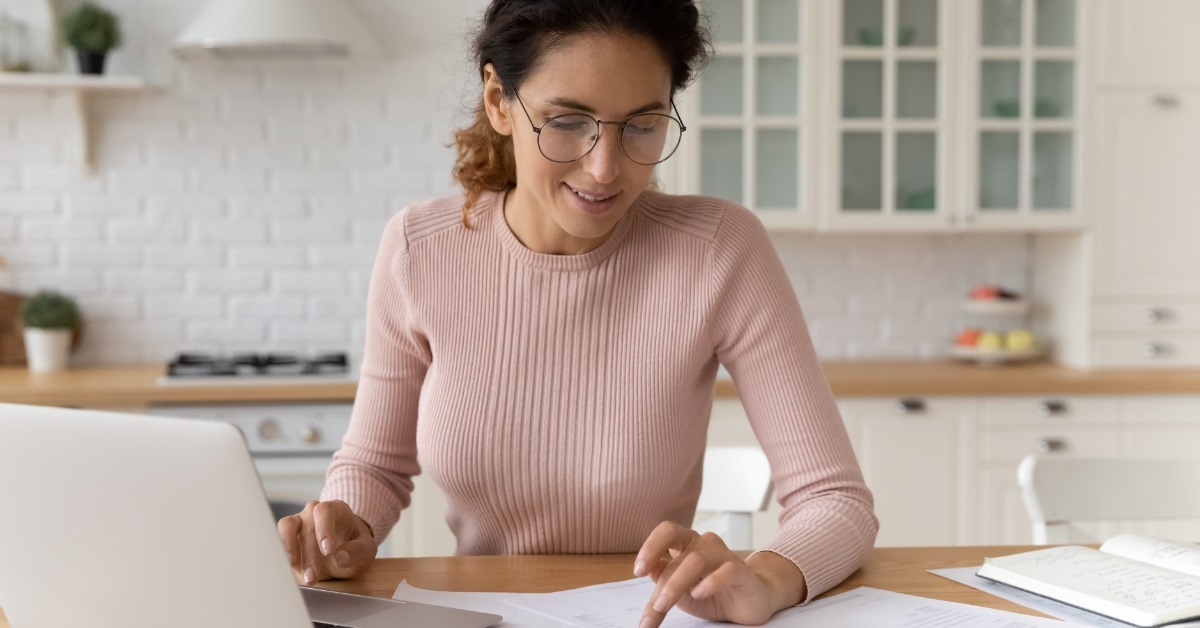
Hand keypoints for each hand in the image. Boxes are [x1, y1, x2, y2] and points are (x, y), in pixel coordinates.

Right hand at [277, 499, 375, 584]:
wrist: (342, 553)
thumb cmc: (354, 547)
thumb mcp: (366, 551)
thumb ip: (357, 551)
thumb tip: (340, 556)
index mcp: (336, 510)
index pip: (325, 510)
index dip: (324, 529)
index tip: (327, 550)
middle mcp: (314, 512)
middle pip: (307, 526)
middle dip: (309, 554)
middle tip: (313, 576)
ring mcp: (299, 523)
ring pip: (286, 527)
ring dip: (290, 550)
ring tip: (294, 569)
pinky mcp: (287, 537)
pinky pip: (277, 539)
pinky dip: (280, 552)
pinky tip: (284, 567)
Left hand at [634, 521, 804, 626]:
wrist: (750, 603)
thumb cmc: (712, 595)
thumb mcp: (682, 594)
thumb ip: (665, 582)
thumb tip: (651, 570)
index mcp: (687, 544)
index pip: (666, 532)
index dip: (650, 546)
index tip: (638, 570)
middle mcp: (704, 544)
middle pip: (679, 554)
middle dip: (662, 585)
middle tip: (653, 607)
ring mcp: (724, 555)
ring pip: (696, 561)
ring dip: (676, 585)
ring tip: (665, 606)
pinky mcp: (741, 571)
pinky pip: (726, 570)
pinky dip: (710, 582)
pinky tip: (699, 593)